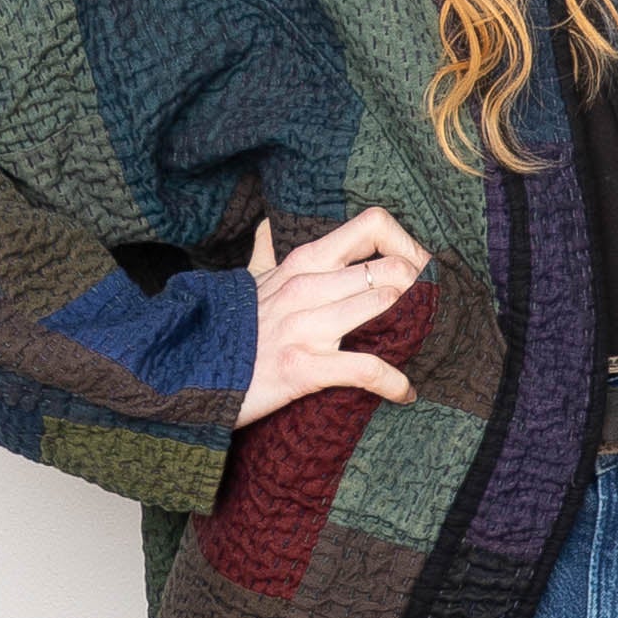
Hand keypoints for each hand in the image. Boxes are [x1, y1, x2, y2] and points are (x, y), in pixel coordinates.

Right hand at [237, 206, 431, 425]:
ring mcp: (305, 325)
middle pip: (391, 268)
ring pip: (384, 305)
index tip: (418, 269)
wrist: (186, 373)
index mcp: (303, 262)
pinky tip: (404, 392)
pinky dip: (394, 382)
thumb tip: (264, 225)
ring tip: (421, 346)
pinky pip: (366, 368)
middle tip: (431, 314)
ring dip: (413, 329)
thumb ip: (263, 252)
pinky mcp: (303, 367)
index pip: (372, 226)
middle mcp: (307, 285)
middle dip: (422, 291)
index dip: (406, 243)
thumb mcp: (247, 282)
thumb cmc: (226, 329)